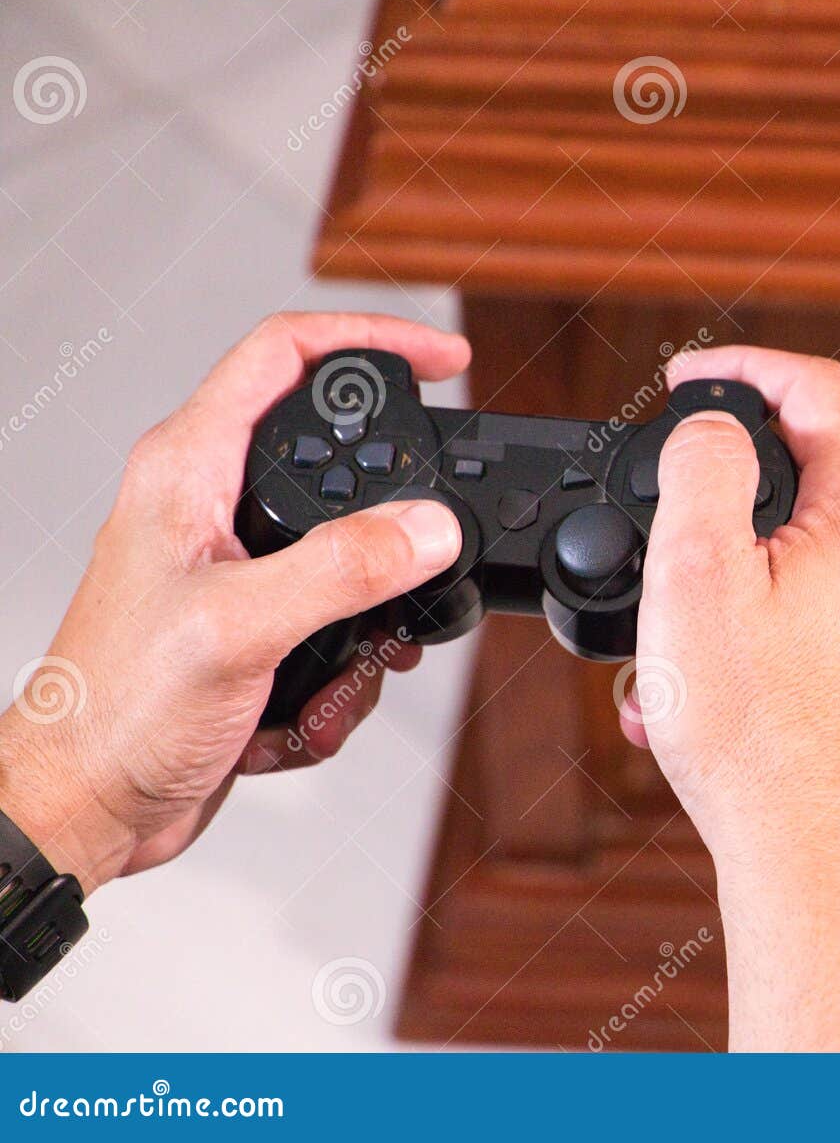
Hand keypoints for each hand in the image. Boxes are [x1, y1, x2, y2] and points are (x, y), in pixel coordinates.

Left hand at [0, 313, 467, 893]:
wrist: (85, 805)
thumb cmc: (114, 711)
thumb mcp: (241, 628)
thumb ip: (343, 568)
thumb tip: (429, 526)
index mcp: (188, 468)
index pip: (287, 354)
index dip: (373, 340)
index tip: (446, 359)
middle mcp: (211, 505)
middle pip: (338, 462)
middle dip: (392, 524)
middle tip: (428, 553)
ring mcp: (235, 566)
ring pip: (352, 556)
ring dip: (370, 623)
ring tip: (347, 669)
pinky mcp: (256, 625)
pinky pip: (339, 624)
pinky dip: (342, 674)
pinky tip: (302, 713)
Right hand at [620, 345, 839, 1049]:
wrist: (808, 855)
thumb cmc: (751, 732)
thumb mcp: (694, 570)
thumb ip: (704, 465)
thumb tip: (714, 424)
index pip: (819, 388)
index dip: (744, 368)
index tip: (688, 380)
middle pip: (812, 476)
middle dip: (727, 500)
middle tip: (665, 541)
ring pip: (812, 556)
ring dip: (738, 581)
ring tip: (677, 644)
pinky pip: (827, 618)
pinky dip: (768, 630)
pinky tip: (718, 683)